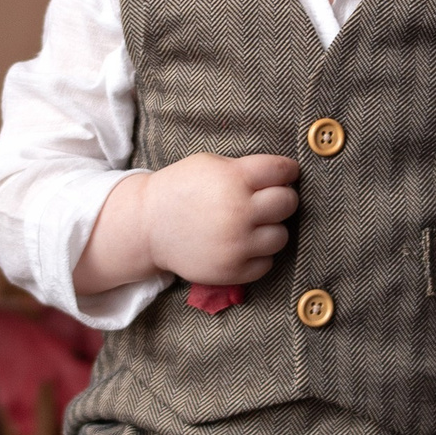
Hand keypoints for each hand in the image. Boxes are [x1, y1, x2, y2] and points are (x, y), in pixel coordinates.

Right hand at [145, 153, 299, 285]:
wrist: (147, 226)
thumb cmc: (180, 190)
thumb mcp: (210, 164)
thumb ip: (246, 168)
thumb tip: (284, 176)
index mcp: (234, 178)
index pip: (283, 171)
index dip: (288, 171)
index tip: (286, 175)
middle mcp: (239, 211)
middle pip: (288, 203)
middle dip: (282, 198)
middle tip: (268, 200)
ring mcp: (237, 243)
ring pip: (281, 236)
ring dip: (271, 229)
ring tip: (252, 225)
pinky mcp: (232, 270)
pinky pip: (267, 263)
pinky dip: (258, 255)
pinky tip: (242, 244)